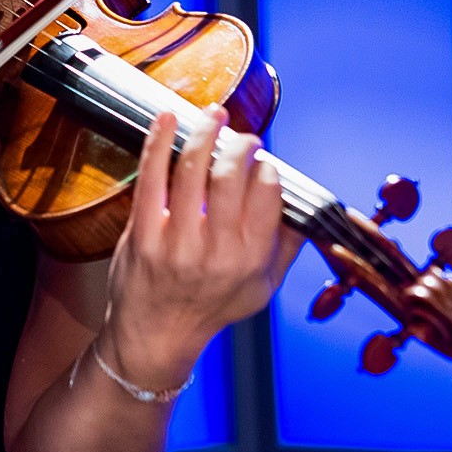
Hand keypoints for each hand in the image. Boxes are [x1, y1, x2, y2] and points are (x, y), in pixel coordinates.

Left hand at [99, 105, 304, 389]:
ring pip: (194, 168)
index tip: (261, 160)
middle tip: (240, 136)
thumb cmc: (211, 307)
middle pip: (233, 175)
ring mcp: (177, 242)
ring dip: (205, 131)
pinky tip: (167, 118)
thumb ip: (287, 245)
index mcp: (252, 259)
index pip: (268, 193)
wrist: (155, 335)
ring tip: (213, 115)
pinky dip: (159, 141)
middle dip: (240, 143)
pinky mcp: (143, 234)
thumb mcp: (262, 287)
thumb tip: (308, 205)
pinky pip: (152, 176)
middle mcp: (218, 251)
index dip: (266, 167)